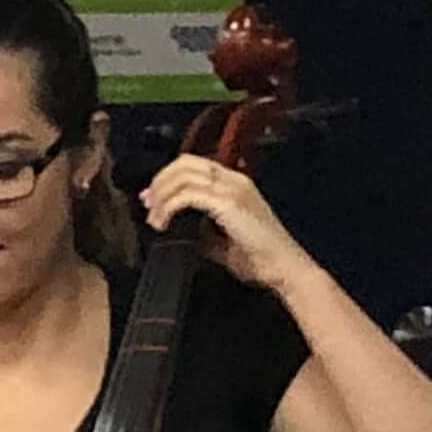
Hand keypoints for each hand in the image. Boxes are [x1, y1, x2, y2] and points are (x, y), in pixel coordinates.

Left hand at [139, 152, 307, 297]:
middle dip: (160, 181)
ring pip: (183, 176)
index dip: (168, 178)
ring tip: (153, 219)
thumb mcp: (225, 245)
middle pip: (185, 163)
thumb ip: (205, 234)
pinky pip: (187, 195)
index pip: (194, 166)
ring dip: (162, 195)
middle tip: (147, 205)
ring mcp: (231, 188)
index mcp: (235, 184)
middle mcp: (233, 180)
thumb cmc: (261, 261)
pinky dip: (169, 207)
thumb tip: (183, 233)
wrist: (284, 268)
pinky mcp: (227, 203)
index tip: (152, 199)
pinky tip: (163, 223)